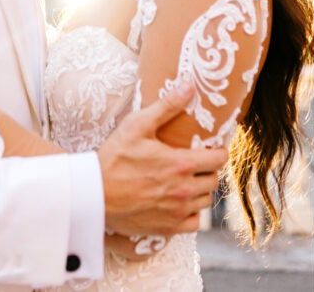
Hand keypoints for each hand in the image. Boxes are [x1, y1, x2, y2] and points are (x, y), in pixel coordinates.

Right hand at [98, 81, 226, 236]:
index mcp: (181, 163)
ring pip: (205, 201)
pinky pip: (194, 222)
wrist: (94, 193)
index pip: (219, 159)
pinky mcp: (169, 227)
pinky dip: (190, 212)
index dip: (217, 152)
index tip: (210, 149)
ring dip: (198, 190)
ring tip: (183, 181)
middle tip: (192, 164)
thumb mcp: (136, 126)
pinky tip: (176, 202)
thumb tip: (190, 85)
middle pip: (214, 180)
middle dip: (207, 170)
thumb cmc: (113, 158)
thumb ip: (166, 107)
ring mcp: (178, 210)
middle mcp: (185, 189)